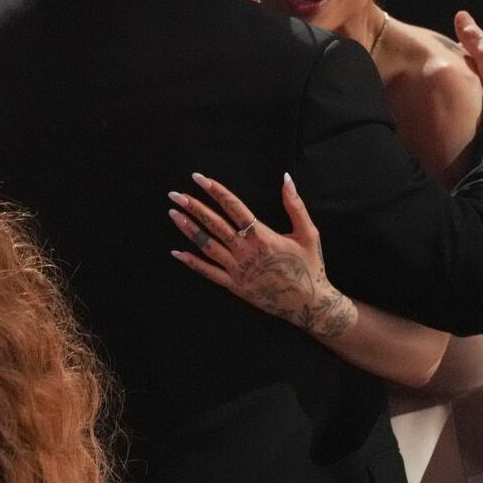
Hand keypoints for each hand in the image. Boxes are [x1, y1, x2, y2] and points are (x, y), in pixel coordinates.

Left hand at [168, 172, 356, 337]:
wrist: (308, 304)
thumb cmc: (310, 266)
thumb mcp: (308, 233)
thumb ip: (295, 205)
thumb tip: (286, 178)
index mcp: (261, 235)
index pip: (233, 207)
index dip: (215, 190)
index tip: (199, 178)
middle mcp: (245, 251)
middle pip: (214, 224)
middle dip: (193, 207)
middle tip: (174, 194)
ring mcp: (237, 270)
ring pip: (207, 246)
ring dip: (189, 229)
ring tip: (173, 214)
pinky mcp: (234, 286)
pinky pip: (209, 273)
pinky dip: (192, 263)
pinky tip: (176, 253)